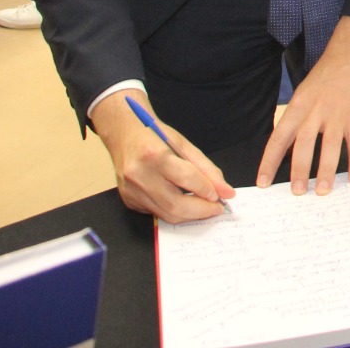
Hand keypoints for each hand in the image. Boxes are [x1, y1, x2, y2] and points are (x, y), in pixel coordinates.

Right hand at [92, 91, 234, 222]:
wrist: (123, 133)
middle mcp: (139, 176)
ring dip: (190, 215)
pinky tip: (184, 203)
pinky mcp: (128, 201)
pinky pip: (157, 213)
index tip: (222, 196)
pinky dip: (174, 211)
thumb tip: (226, 191)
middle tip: (218, 208)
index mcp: (154, 155)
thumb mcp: (183, 144)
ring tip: (205, 208)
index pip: (187, 179)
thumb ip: (206, 168)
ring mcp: (131, 191)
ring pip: (166, 214)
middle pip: (175, 204)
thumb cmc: (154, 135)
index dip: (207, 190)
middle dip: (202, 211)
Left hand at [257, 16, 349, 194]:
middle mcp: (315, 112)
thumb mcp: (302, 94)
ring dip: (327, 172)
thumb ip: (296, 119)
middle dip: (299, 172)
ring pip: (330, 148)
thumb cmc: (325, 77)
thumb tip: (285, 148)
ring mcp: (337, 115)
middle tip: (297, 192)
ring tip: (323, 191)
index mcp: (297, 107)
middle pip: (304, 146)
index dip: (269, 162)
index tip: (262, 182)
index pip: (279, 138)